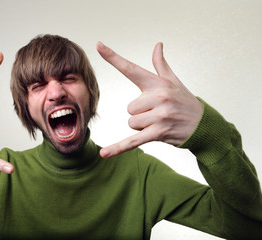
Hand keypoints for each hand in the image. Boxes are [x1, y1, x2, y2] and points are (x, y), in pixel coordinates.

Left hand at [96, 42, 202, 157]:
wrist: (204, 125)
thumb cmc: (185, 102)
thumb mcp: (174, 81)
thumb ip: (161, 64)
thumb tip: (158, 45)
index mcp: (158, 83)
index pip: (131, 68)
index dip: (113, 57)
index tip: (99, 45)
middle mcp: (159, 97)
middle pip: (129, 108)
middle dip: (140, 114)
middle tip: (158, 113)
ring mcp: (159, 115)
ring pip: (131, 123)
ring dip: (142, 127)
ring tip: (160, 123)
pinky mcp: (158, 133)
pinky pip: (132, 141)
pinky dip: (118, 148)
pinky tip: (104, 154)